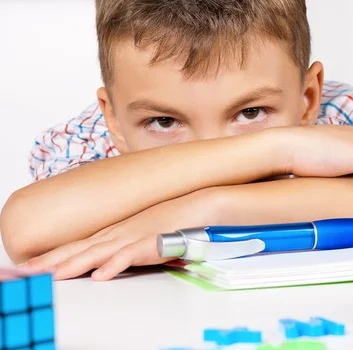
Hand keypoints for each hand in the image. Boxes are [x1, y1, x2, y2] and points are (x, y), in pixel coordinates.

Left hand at [23, 188, 221, 279]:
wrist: (197, 204)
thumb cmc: (171, 218)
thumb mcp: (142, 232)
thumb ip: (125, 245)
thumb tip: (108, 262)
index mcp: (114, 232)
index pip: (76, 245)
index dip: (52, 256)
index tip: (30, 266)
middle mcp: (118, 233)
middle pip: (78, 249)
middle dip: (51, 262)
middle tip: (26, 272)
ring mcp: (133, 236)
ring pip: (97, 252)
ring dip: (74, 265)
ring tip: (53, 276)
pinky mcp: (151, 242)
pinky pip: (130, 255)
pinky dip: (115, 265)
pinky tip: (101, 275)